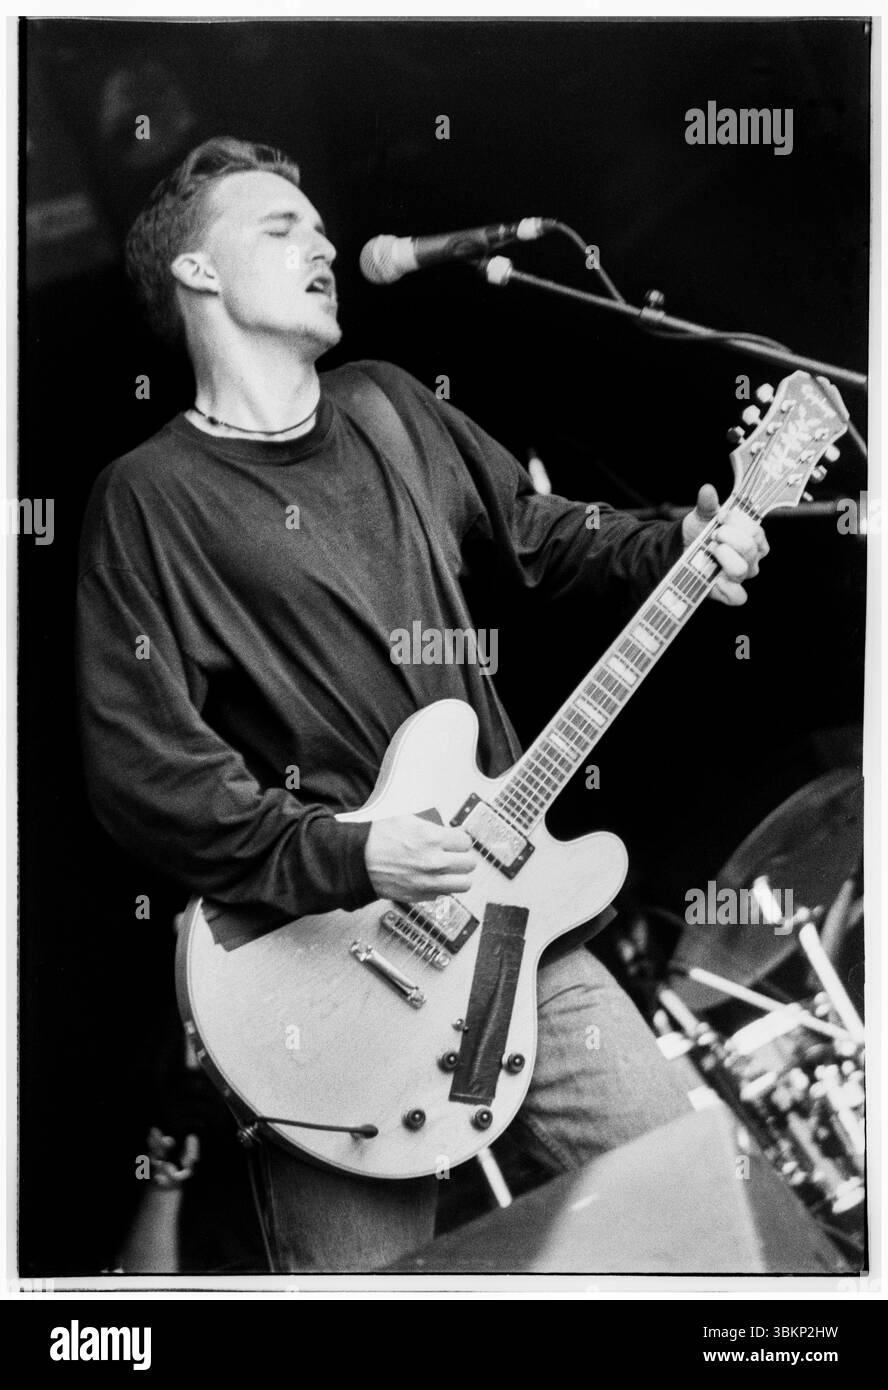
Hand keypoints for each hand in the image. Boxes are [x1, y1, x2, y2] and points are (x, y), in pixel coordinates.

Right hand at [365, 814, 478, 901]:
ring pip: (464, 884)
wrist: (357, 861)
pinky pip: (444, 894)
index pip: (466, 842)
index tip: (455, 842)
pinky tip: (432, 880)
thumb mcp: (407, 820)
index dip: (460, 841)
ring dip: (459, 876)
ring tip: (451, 872)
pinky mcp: (422, 896)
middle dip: (462, 858)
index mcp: (433, 839)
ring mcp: (430, 881)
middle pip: (469, 864)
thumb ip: (431, 828)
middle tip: (454, 856)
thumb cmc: (377, 839)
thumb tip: (445, 833)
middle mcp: (435, 862)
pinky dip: (441, 888)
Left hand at [682, 483, 768, 605]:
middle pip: (749, 549)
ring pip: (741, 570)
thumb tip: (707, 490)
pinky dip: (725, 588)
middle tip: (713, 535)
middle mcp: (751, 558)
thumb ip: (708, 504)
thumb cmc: (700, 532)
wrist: (682, 549)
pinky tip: (714, 578)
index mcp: (753, 538)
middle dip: (727, 538)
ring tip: (710, 550)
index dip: (738, 522)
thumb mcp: (703, 515)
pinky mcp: (728, 592)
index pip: (756, 531)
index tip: (721, 517)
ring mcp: (741, 576)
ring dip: (722, 557)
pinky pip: (738, 597)